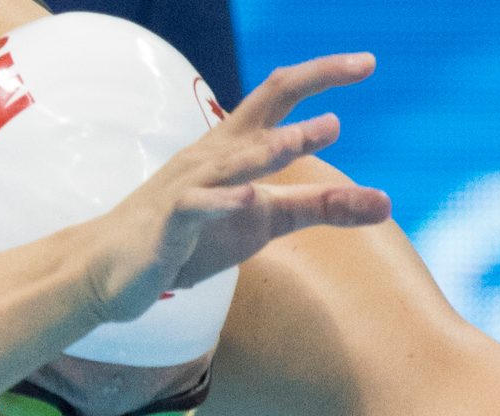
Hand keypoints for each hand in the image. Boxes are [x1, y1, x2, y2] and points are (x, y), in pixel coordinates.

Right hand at [85, 52, 391, 322]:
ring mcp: (188, 188)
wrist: (112, 268)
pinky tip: (249, 197)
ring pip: (234, 159)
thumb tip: (387, 203)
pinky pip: (195, 207)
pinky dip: (221, 201)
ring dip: (275, 147)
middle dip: (310, 81)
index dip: (322, 75)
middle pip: (263, 106)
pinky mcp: (168, 226)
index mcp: (235, 147)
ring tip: (319, 132)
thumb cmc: (190, 237)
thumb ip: (321, 208)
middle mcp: (213, 156)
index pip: (279, 97)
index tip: (367, 62)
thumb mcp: (266, 221)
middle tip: (360, 67)